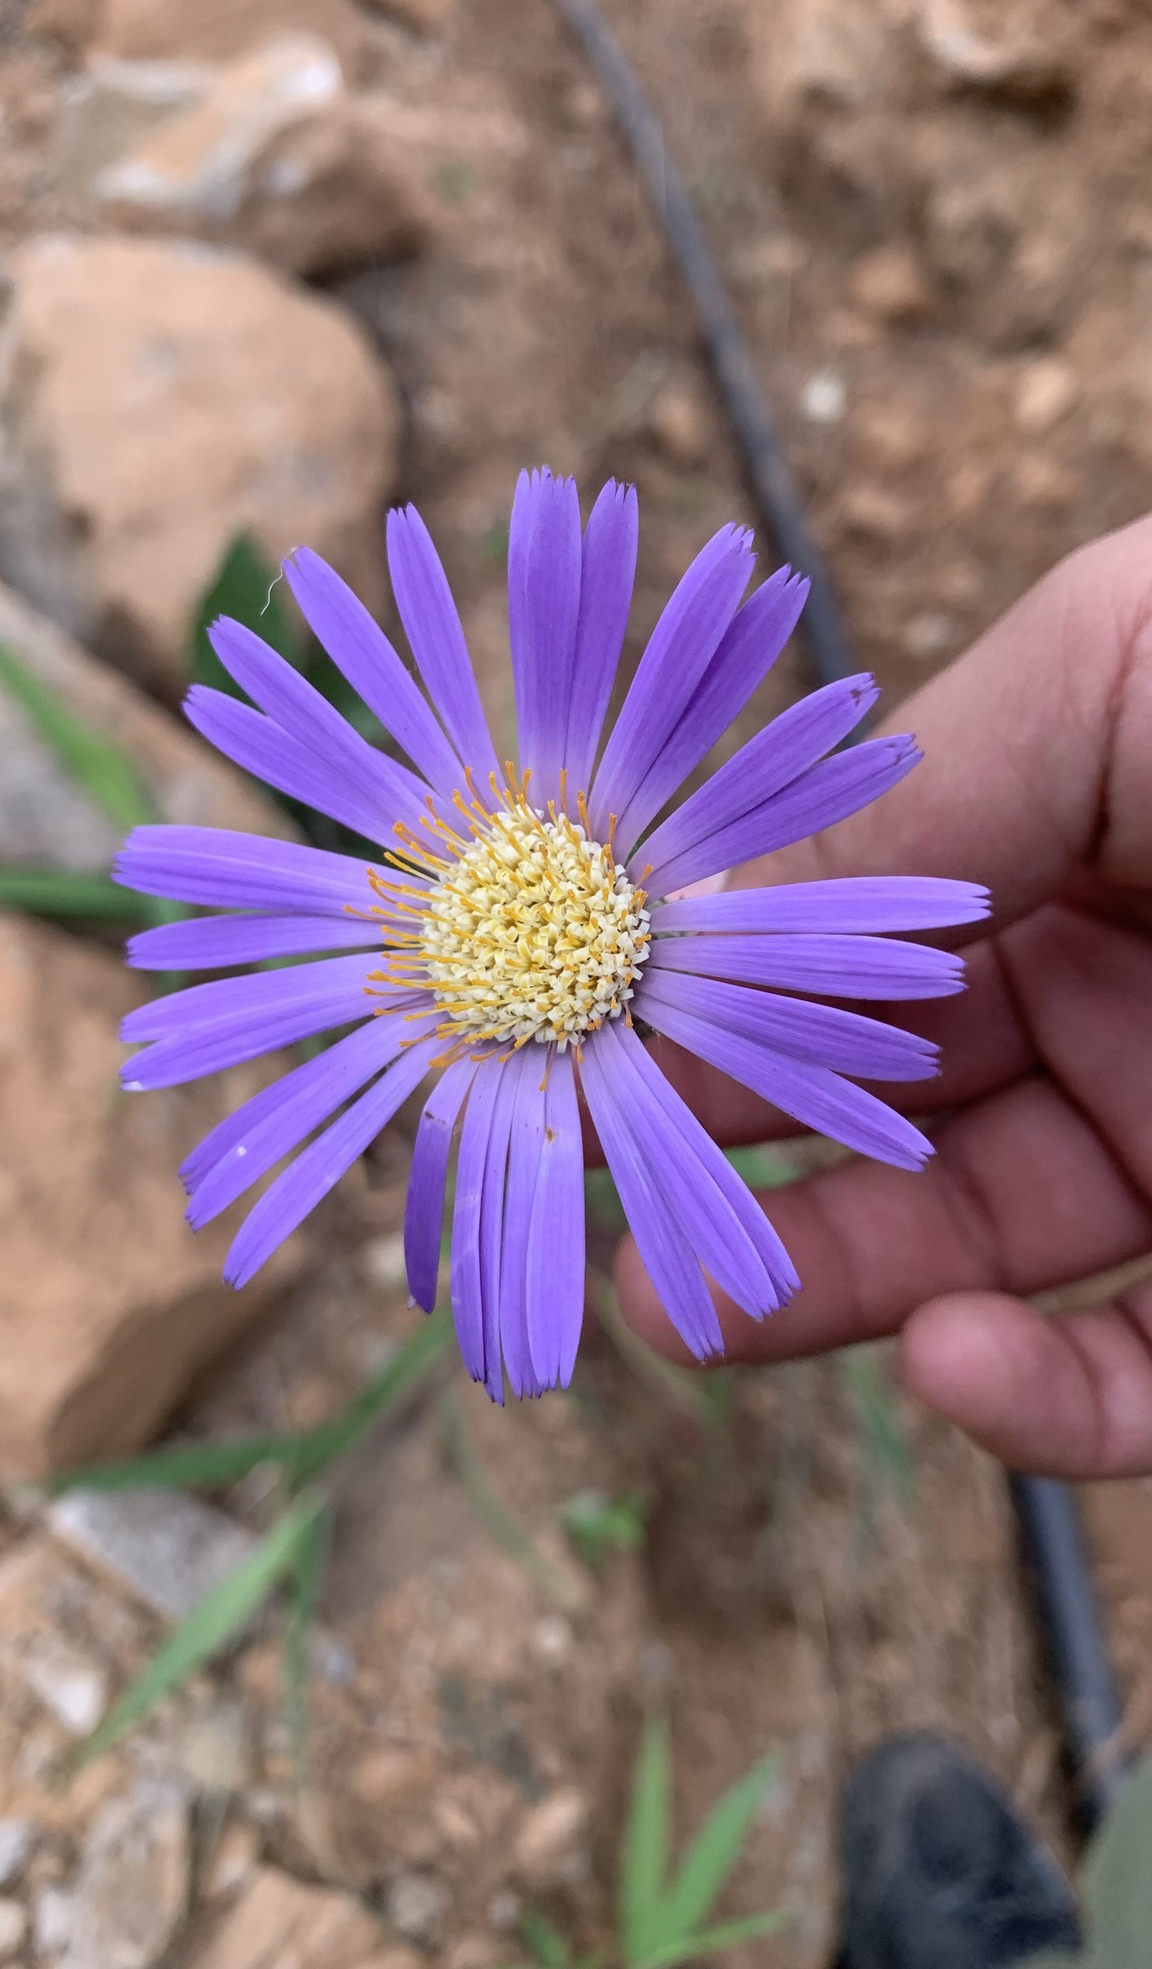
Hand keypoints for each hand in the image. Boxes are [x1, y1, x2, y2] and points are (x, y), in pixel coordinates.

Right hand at [615, 515, 1151, 1477]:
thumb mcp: (1114, 667)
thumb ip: (896, 791)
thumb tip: (676, 899)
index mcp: (1069, 831)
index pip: (849, 938)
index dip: (714, 992)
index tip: (581, 1043)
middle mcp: (1123, 992)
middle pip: (881, 1104)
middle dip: (728, 1154)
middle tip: (592, 1201)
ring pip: (977, 1260)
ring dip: (831, 1292)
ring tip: (699, 1308)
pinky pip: (1134, 1386)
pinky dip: (1028, 1400)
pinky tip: (942, 1357)